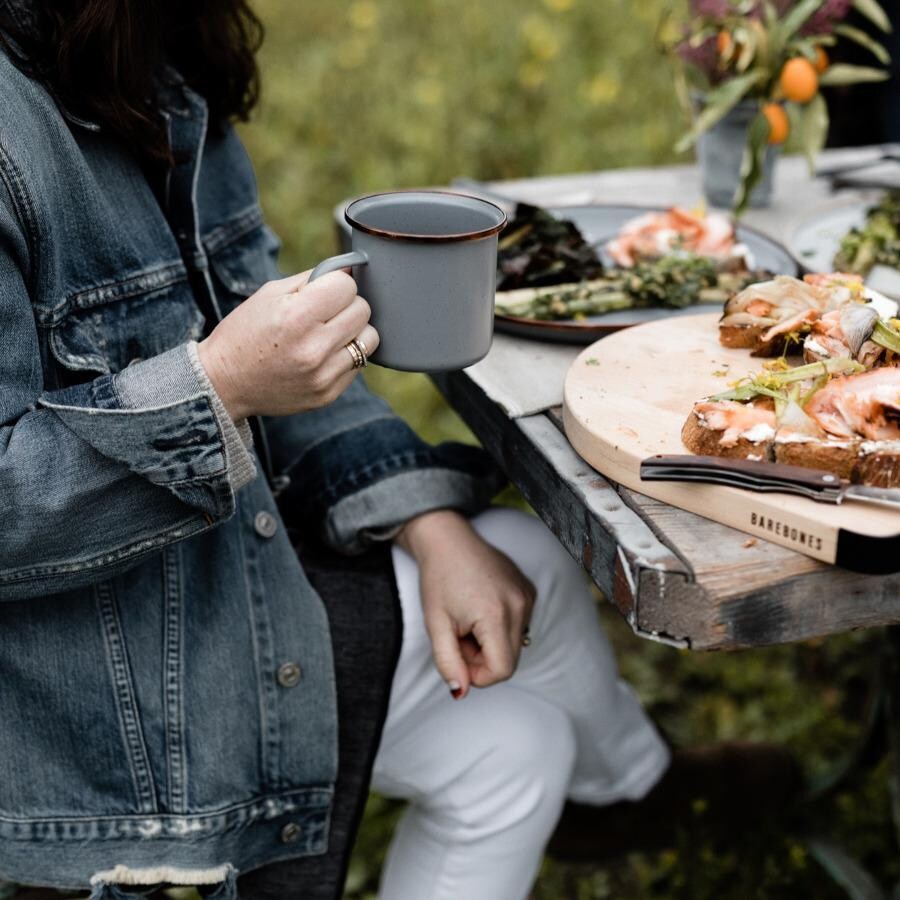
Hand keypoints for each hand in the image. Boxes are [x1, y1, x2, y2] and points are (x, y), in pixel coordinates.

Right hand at [196, 270, 379, 419]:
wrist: (224, 383)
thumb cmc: (246, 332)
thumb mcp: (270, 294)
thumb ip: (312, 279)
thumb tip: (349, 269)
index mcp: (296, 316)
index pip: (347, 286)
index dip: (337, 283)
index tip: (326, 289)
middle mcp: (313, 347)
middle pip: (362, 310)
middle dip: (347, 304)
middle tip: (326, 310)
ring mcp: (323, 375)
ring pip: (369, 338)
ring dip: (354, 331)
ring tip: (330, 333)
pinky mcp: (328, 393)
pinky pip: (359, 364)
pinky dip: (345, 355)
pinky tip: (322, 355)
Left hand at [397, 510, 535, 699]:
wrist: (448, 540)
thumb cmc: (438, 580)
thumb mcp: (435, 625)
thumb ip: (447, 663)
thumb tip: (460, 692)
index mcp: (496, 615)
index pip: (502, 670)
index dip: (478, 674)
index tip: (457, 655)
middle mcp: (520, 605)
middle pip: (510, 659)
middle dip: (483, 658)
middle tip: (459, 635)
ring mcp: (528, 596)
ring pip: (514, 643)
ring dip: (490, 642)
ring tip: (468, 620)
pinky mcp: (529, 590)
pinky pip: (519, 624)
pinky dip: (499, 626)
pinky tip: (480, 607)